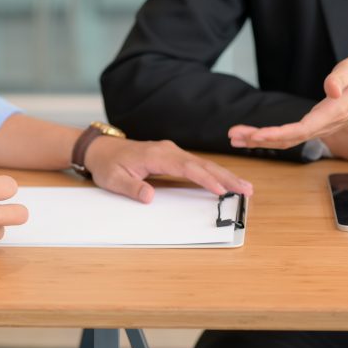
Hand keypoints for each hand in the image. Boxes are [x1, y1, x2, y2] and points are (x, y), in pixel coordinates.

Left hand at [84, 137, 253, 202]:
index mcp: (156, 155)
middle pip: (202, 164)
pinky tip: (225, 181)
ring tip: (244, 186)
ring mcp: (172, 152)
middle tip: (247, 189)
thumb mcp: (113, 180)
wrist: (101, 150)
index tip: (221, 189)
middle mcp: (168, 151)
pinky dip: (213, 173)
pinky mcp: (173, 156)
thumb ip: (132, 188)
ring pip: (203, 163)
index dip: (206, 178)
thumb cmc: (108, 165)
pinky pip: (197, 164)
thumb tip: (149, 197)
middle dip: (226, 176)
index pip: (187, 167)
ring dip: (224, 174)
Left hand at [228, 56, 347, 149]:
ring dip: (261, 140)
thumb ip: (342, 78)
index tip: (257, 136)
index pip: (301, 129)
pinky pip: (290, 135)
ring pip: (287, 140)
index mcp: (331, 114)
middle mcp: (324, 125)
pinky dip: (270, 137)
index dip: (278, 134)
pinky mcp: (315, 125)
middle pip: (289, 139)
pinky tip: (253, 136)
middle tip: (234, 136)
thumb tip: (331, 89)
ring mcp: (319, 127)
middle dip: (260, 139)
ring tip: (236, 137)